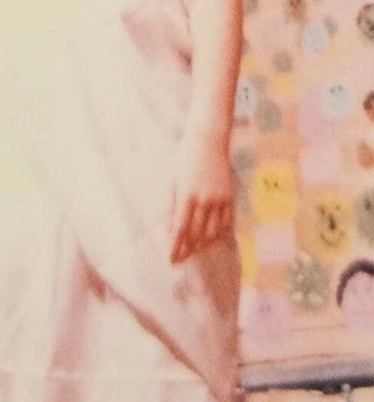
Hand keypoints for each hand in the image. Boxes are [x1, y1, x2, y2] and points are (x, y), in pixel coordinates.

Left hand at [168, 130, 233, 264]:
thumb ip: (173, 206)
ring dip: (202, 245)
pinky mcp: (230, 198)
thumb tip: (171, 230)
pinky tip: (210, 240)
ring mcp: (219, 200)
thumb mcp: (173, 181)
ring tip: (194, 251)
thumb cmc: (185, 159)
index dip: (176, 246)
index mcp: (186, 195)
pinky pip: (226, 223)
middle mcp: (204, 200)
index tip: (171, 259)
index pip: (180, 228)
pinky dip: (218, 235)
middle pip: (196, 234)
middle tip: (181, 259)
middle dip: (188, 249)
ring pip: (212, 232)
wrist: (208, 142)